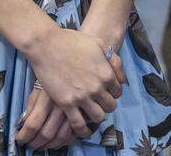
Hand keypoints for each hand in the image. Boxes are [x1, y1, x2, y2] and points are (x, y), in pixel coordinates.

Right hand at [17, 27, 122, 146]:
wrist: (48, 45)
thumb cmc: (74, 42)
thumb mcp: (100, 45)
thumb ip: (114, 61)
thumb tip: (121, 78)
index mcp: (106, 73)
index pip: (118, 91)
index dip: (113, 93)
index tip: (107, 92)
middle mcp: (97, 87)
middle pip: (110, 106)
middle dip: (107, 105)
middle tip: (100, 103)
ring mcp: (82, 97)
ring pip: (97, 117)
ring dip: (97, 117)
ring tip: (91, 113)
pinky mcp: (66, 103)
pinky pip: (78, 123)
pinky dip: (82, 129)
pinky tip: (82, 129)